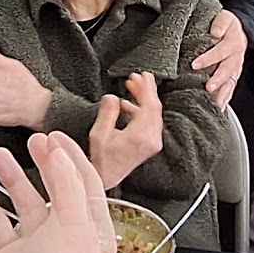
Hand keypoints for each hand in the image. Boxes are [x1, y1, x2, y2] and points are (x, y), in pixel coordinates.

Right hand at [0, 133, 114, 252]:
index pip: (86, 184)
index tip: (56, 136)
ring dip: (11, 180)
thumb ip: (65, 187)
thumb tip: (61, 156)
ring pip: (23, 206)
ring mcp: (37, 251)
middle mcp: (67, 240)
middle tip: (31, 142)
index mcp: (92, 232)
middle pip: (54, 192)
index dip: (72, 157)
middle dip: (43, 165)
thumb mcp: (70, 227)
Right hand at [87, 72, 165, 189]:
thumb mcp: (99, 134)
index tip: (144, 75)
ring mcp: (152, 142)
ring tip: (131, 88)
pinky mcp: (150, 144)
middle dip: (145, 90)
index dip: (147, 88)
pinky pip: (151, 121)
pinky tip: (128, 105)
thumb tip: (112, 97)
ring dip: (143, 99)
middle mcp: (151, 139)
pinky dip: (142, 110)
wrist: (106, 177)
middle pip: (154, 108)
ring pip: (153, 114)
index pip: (149, 105)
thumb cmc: (101, 159)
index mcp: (141, 135)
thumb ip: (107, 112)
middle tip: (136, 77)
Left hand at [191, 9, 246, 104]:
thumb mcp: (225, 17)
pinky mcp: (234, 76)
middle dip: (218, 80)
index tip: (195, 64)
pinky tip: (220, 108)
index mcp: (233, 43)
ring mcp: (236, 69)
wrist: (242, 30)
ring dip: (223, 94)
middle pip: (227, 70)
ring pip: (231, 83)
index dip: (208, 58)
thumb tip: (215, 32)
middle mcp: (236, 58)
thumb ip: (221, 23)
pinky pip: (231, 88)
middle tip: (208, 88)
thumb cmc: (228, 25)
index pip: (219, 51)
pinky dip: (226, 99)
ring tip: (215, 104)